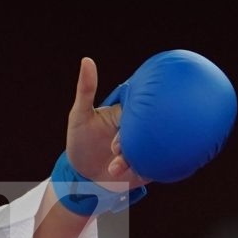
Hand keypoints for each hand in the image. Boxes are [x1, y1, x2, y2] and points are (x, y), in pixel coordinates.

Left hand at [66, 57, 149, 188]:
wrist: (83, 177)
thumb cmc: (81, 142)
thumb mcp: (79, 116)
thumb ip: (85, 90)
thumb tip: (87, 60)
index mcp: (128, 112)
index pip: (139, 105)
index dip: (134, 111)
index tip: (125, 118)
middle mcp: (140, 128)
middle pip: (148, 126)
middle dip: (130, 139)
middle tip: (113, 148)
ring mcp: (145, 147)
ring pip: (152, 147)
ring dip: (134, 158)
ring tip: (114, 167)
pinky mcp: (149, 166)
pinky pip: (157, 165)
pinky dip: (146, 169)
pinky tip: (132, 173)